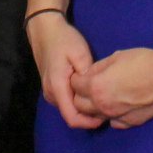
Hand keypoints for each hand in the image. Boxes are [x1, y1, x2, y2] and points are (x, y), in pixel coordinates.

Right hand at [29, 14, 102, 130]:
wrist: (45, 29)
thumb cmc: (63, 40)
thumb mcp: (80, 53)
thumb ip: (87, 74)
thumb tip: (96, 91)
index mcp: (57, 87)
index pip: (72, 118)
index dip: (89, 123)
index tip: (105, 116)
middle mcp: (51, 94)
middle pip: (71, 115)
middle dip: (89, 116)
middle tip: (107, 106)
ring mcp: (49, 92)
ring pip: (68, 109)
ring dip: (83, 108)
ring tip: (101, 98)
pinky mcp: (51, 88)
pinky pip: (65, 101)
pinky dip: (78, 101)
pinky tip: (89, 92)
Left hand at [72, 45, 152, 129]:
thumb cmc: (143, 61)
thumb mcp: (115, 57)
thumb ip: (97, 68)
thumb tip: (89, 75)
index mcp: (96, 87)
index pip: (74, 86)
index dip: (77, 78)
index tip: (82, 75)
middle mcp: (103, 106)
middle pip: (79, 105)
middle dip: (80, 95)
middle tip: (89, 86)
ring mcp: (117, 117)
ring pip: (95, 117)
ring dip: (95, 107)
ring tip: (103, 96)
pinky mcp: (131, 123)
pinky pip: (113, 123)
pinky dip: (112, 115)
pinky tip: (118, 105)